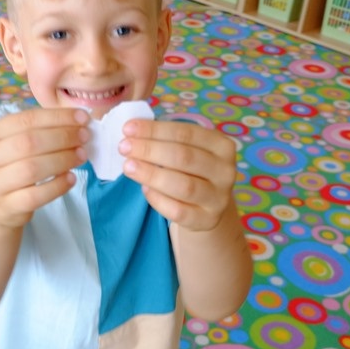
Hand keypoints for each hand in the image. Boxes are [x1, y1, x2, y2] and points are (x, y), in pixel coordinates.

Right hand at [0, 108, 89, 228]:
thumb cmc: (10, 169)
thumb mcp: (13, 145)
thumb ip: (38, 131)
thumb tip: (77, 122)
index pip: (25, 120)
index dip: (57, 117)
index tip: (82, 118)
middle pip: (29, 142)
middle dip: (62, 137)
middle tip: (84, 137)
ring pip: (32, 168)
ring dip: (63, 159)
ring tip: (81, 156)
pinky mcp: (6, 207)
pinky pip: (36, 196)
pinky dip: (58, 186)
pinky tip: (71, 178)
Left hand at [119, 119, 237, 230]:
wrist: (207, 206)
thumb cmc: (191, 171)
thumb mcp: (187, 150)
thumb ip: (166, 140)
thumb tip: (133, 132)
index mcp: (222, 146)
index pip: (186, 133)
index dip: (155, 130)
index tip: (128, 128)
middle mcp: (225, 171)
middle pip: (184, 157)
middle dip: (150, 150)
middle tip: (124, 147)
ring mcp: (218, 198)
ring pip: (183, 186)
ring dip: (151, 174)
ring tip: (128, 166)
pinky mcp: (207, 220)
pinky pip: (178, 211)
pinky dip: (158, 199)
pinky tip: (144, 189)